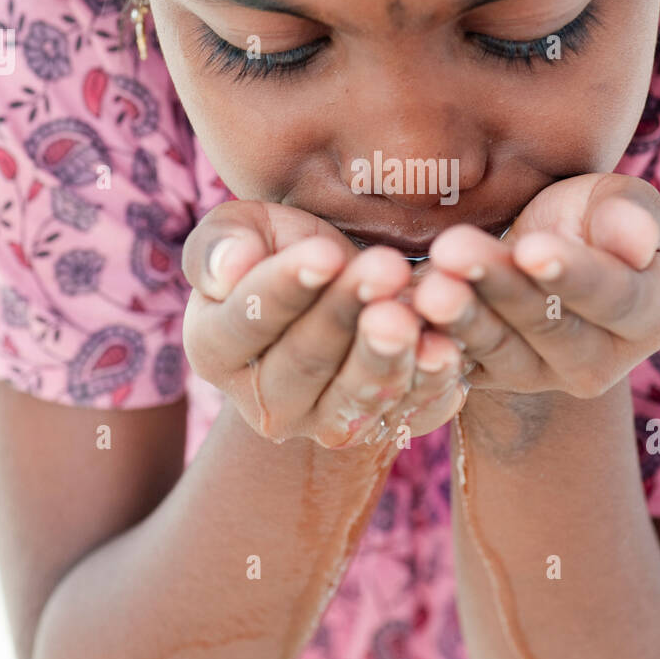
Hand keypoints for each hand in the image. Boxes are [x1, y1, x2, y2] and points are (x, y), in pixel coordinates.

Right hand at [180, 200, 466, 446]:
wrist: (343, 288)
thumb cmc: (284, 250)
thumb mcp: (245, 230)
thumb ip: (221, 244)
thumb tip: (230, 267)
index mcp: (214, 346)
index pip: (245, 322)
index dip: (284, 288)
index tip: (324, 255)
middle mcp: (264, 401)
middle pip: (304, 360)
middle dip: (345, 312)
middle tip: (384, 268)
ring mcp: (323, 422)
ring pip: (354, 396)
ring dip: (384, 354)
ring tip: (407, 313)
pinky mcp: (381, 428)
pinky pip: (407, 410)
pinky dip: (428, 381)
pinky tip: (444, 349)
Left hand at [410, 173, 659, 398]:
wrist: (524, 247)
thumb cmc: (582, 218)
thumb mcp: (613, 201)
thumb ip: (634, 214)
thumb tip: (641, 241)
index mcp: (648, 315)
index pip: (614, 297)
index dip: (574, 274)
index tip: (532, 248)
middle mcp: (598, 361)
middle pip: (549, 326)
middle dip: (501, 288)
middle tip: (456, 251)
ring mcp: (538, 377)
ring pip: (497, 347)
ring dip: (460, 316)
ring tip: (429, 285)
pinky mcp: (485, 380)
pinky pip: (453, 365)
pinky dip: (429, 340)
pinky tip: (402, 312)